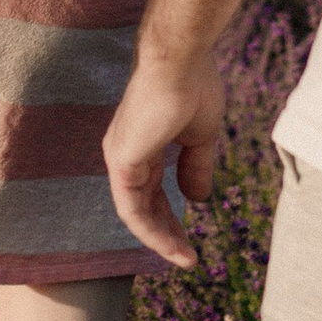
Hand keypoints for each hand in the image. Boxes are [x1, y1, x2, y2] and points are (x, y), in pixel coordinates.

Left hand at [104, 45, 224, 269]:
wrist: (182, 62)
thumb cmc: (193, 87)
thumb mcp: (200, 137)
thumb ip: (196, 167)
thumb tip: (198, 199)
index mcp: (144, 143)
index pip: (153, 190)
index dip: (171, 216)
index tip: (192, 237)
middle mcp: (126, 151)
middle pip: (144, 204)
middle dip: (166, 232)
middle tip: (187, 256)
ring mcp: (121, 157)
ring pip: (137, 212)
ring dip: (161, 239)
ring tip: (185, 258)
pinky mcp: (121, 161)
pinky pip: (132, 209)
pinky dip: (151, 231)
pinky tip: (172, 246)